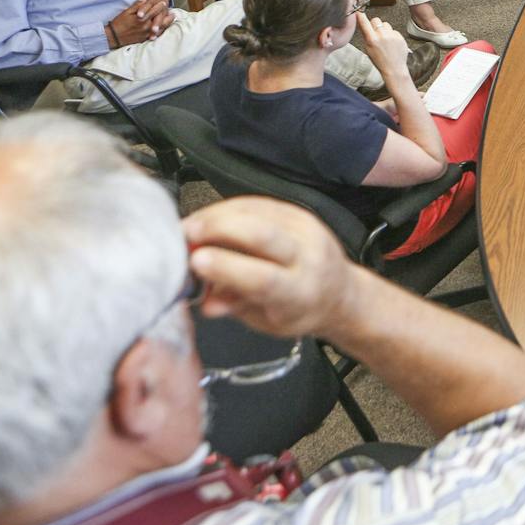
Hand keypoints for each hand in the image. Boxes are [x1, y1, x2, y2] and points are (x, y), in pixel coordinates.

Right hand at [105, 0, 173, 46]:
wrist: (113, 37)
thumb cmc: (119, 23)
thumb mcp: (126, 12)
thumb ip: (137, 5)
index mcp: (142, 18)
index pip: (154, 11)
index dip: (159, 6)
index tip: (164, 3)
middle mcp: (146, 26)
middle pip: (160, 21)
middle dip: (167, 17)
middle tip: (173, 14)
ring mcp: (146, 34)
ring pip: (160, 29)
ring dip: (167, 24)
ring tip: (171, 21)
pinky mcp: (145, 39)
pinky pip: (156, 36)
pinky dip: (161, 32)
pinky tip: (164, 30)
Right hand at [183, 196, 361, 339]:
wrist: (339, 293)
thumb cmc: (301, 310)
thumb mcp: (268, 321)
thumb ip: (236, 307)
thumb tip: (205, 301)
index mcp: (300, 293)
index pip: (262, 277)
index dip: (227, 267)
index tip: (195, 261)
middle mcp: (307, 257)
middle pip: (262, 234)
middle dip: (218, 229)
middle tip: (185, 234)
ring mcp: (306, 230)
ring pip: (257, 212)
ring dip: (217, 216)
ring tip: (190, 227)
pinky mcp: (299, 213)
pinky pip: (259, 203)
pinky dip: (228, 209)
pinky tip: (209, 218)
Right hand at [355, 12, 410, 83]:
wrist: (394, 69)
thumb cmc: (380, 61)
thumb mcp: (368, 49)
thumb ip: (366, 35)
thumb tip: (362, 23)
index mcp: (372, 39)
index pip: (364, 22)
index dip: (360, 16)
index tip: (359, 12)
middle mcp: (382, 35)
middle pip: (376, 20)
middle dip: (374, 24)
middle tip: (375, 32)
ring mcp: (392, 35)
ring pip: (386, 24)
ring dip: (384, 29)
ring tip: (385, 40)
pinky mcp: (400, 36)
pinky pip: (394, 30)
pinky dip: (392, 35)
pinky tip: (392, 43)